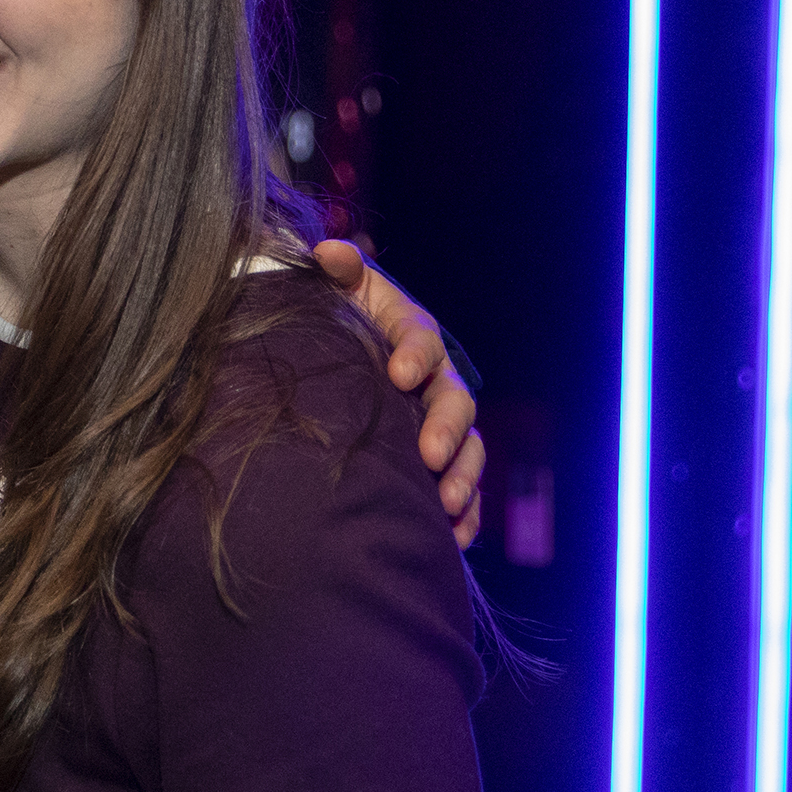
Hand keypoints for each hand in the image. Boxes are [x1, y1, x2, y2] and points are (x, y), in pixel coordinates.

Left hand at [314, 241, 483, 548]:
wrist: (324, 358)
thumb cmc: (329, 319)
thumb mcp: (331, 289)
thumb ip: (333, 269)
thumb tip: (327, 252)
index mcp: (409, 335)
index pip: (421, 341)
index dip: (414, 355)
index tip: (398, 374)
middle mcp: (433, 379)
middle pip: (454, 402)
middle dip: (447, 429)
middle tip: (431, 456)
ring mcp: (436, 422)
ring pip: (466, 450)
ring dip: (463, 476)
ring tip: (447, 503)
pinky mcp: (434, 461)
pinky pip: (458, 487)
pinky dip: (462, 515)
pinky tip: (452, 539)